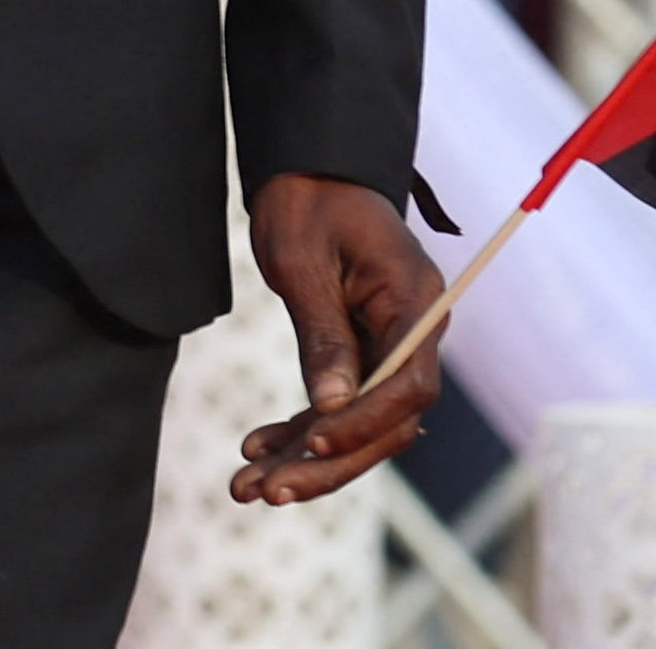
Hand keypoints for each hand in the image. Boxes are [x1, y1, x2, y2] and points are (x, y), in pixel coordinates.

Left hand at [233, 173, 441, 503]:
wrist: (309, 172)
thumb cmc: (307, 202)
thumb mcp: (303, 260)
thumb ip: (322, 332)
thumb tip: (329, 405)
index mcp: (416, 306)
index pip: (406, 387)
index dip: (363, 423)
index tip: (311, 442)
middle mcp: (414, 335)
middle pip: (386, 422)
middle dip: (327, 461)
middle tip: (264, 490)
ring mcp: (390, 347)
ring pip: (359, 424)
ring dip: (306, 459)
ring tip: (245, 488)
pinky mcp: (362, 354)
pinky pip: (337, 405)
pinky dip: (299, 431)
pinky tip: (256, 451)